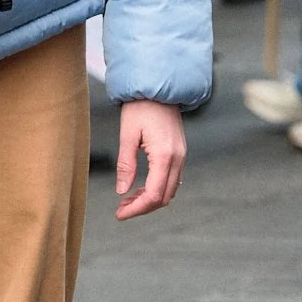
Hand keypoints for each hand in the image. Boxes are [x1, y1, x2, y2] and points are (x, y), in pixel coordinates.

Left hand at [115, 100, 185, 221]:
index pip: (154, 195)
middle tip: (121, 209)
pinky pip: (172, 179)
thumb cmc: (140, 107)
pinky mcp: (179, 152)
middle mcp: (177, 158)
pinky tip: (140, 188)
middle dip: (143, 208)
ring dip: (150, 199)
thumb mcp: (127, 134)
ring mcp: (181, 156)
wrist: (158, 87)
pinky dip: (157, 189)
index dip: (137, 209)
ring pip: (169, 190)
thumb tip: (121, 191)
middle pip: (164, 197)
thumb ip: (125, 165)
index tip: (120, 214)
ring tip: (127, 200)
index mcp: (164, 155)